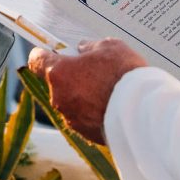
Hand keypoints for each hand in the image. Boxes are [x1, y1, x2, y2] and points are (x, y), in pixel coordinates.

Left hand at [28, 37, 146, 144]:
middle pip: (57, 82)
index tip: (54, 51)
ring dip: (83, 94)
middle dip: (72, 75)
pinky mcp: (85, 132)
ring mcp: (71, 117)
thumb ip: (90, 46)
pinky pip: (84, 117)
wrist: (142, 111)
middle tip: (94, 69)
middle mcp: (59, 97)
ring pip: (71, 100)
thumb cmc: (124, 74)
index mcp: (58, 73)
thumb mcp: (109, 46)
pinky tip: (112, 105)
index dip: (44, 54)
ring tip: (108, 89)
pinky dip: (93, 111)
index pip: (36, 60)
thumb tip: (82, 50)